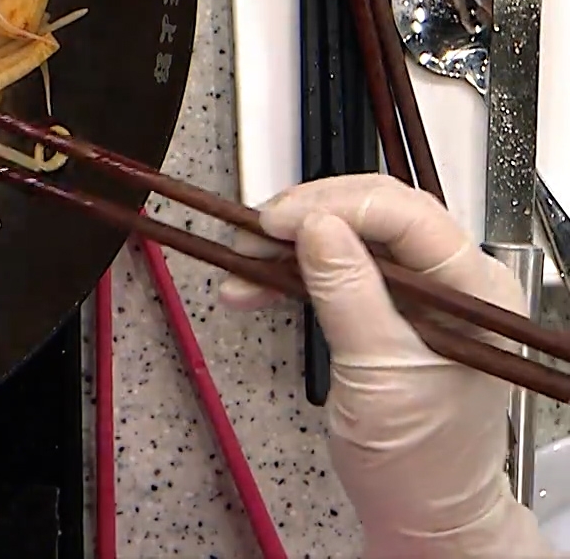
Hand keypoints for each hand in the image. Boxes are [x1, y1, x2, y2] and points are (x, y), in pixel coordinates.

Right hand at [221, 175, 550, 557]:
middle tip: (252, 237)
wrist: (423, 511)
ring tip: (243, 267)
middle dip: (308, 219)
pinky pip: (340, 270)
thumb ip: (347, 294)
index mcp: (475, 290)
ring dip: (292, 248)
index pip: (405, 214)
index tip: (274, 222)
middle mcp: (456, 282)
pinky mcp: (391, 310)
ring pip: (352, 238)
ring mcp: (424, 295)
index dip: (334, 206)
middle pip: (377, 214)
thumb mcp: (378, 374)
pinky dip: (295, 274)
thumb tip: (315, 227)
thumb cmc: (420, 459)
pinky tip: (256, 287)